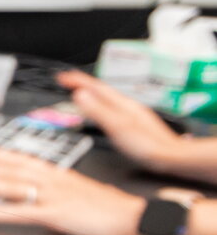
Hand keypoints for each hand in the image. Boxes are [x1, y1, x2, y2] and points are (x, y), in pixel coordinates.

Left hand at [0, 145, 145, 234]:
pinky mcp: (58, 214)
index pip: (20, 159)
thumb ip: (59, 190)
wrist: (137, 217)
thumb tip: (40, 193)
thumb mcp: (80, 193)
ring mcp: (55, 196)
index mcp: (59, 174)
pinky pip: (22, 212)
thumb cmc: (112, 209)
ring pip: (11, 186)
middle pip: (9, 169)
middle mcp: (54, 180)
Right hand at [57, 70, 213, 177]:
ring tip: (81, 93)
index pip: (95, 87)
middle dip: (83, 84)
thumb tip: (79, 95)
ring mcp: (132, 115)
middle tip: (68, 81)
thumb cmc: (147, 145)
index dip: (77, 81)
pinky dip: (101, 106)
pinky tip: (103, 113)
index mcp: (122, 105)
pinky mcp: (135, 125)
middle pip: (102, 91)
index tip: (62, 77)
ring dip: (92, 95)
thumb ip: (97, 110)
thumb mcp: (116, 127)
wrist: (171, 157)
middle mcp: (128, 107)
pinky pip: (112, 109)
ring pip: (108, 100)